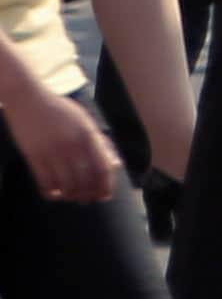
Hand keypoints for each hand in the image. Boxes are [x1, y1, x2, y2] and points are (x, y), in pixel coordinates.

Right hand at [2, 76, 118, 206]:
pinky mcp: (33, 155)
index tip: (104, 196)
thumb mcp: (84, 121)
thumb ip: (100, 142)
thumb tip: (115, 164)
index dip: (105, 186)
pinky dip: (51, 192)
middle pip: (85, 179)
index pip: (102, 168)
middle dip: (89, 194)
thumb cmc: (59, 110)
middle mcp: (72, 145)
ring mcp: (52, 151)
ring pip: (65, 184)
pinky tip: (54, 195)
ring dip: (71, 195)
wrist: (28, 98)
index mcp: (88, 135)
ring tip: (72, 198)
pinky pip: (44, 181)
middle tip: (88, 200)